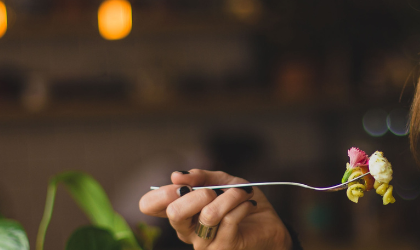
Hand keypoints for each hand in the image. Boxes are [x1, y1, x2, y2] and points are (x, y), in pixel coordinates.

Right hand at [139, 169, 291, 249]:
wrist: (269, 225)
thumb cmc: (242, 204)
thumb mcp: (223, 182)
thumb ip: (201, 176)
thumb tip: (176, 176)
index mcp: (181, 213)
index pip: (150, 206)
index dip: (160, 193)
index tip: (180, 184)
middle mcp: (187, 231)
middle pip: (175, 212)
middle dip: (197, 193)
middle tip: (214, 191)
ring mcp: (204, 243)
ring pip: (209, 214)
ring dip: (230, 196)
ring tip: (243, 193)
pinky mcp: (224, 248)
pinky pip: (230, 220)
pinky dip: (242, 205)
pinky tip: (249, 205)